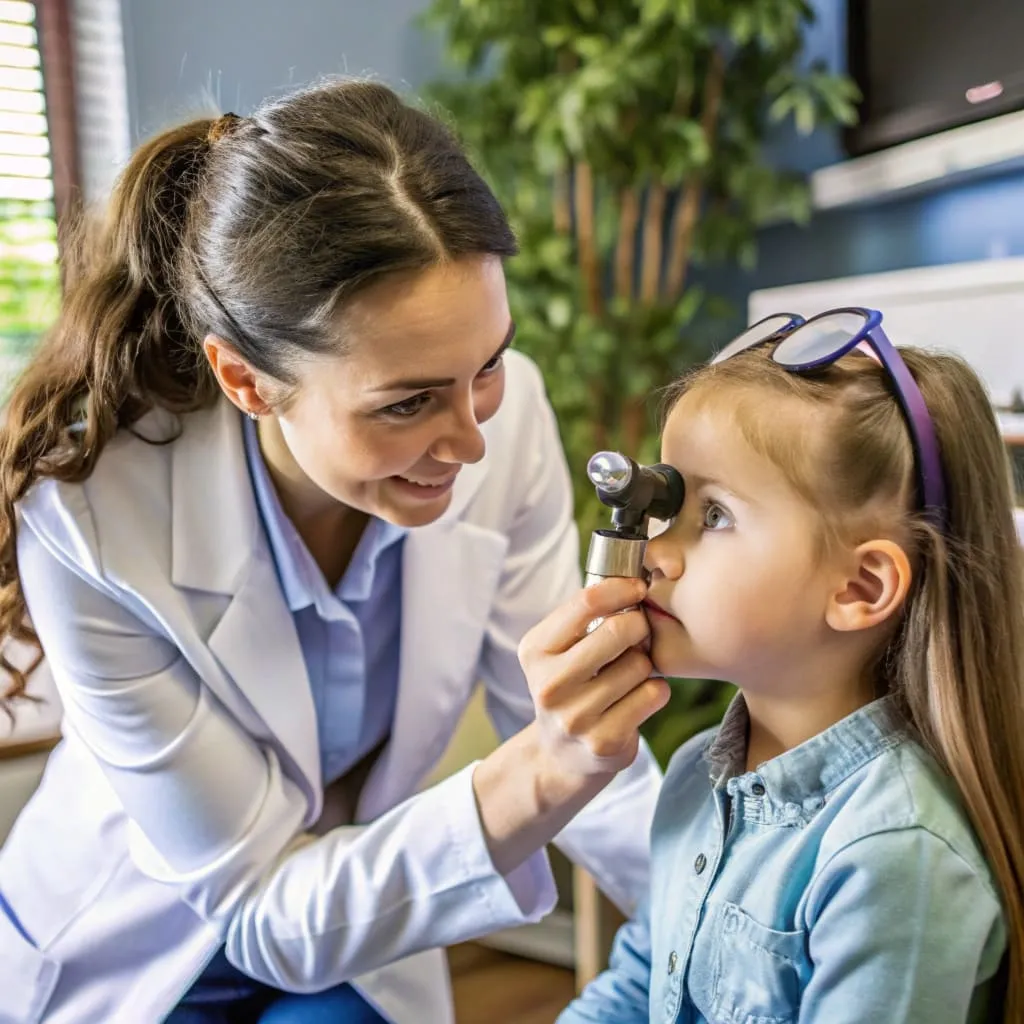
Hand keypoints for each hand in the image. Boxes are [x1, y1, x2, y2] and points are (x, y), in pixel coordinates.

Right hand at [517, 577, 670, 780]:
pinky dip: (655, 691)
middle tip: (639, 632)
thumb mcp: (559, 649)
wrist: (562, 754)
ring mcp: (575, 717)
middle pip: (618, 630)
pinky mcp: (604, 741)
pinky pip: (653, 694)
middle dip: (639, 626)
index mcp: (535, 650)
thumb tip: (632, 580)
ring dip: (645, 664)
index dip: (621, 588)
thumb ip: (584, 617)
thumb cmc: (571, 684)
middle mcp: (549, 685)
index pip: (585, 602)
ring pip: (639, 665)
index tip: (638, 587)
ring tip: (630, 673)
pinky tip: (638, 697)